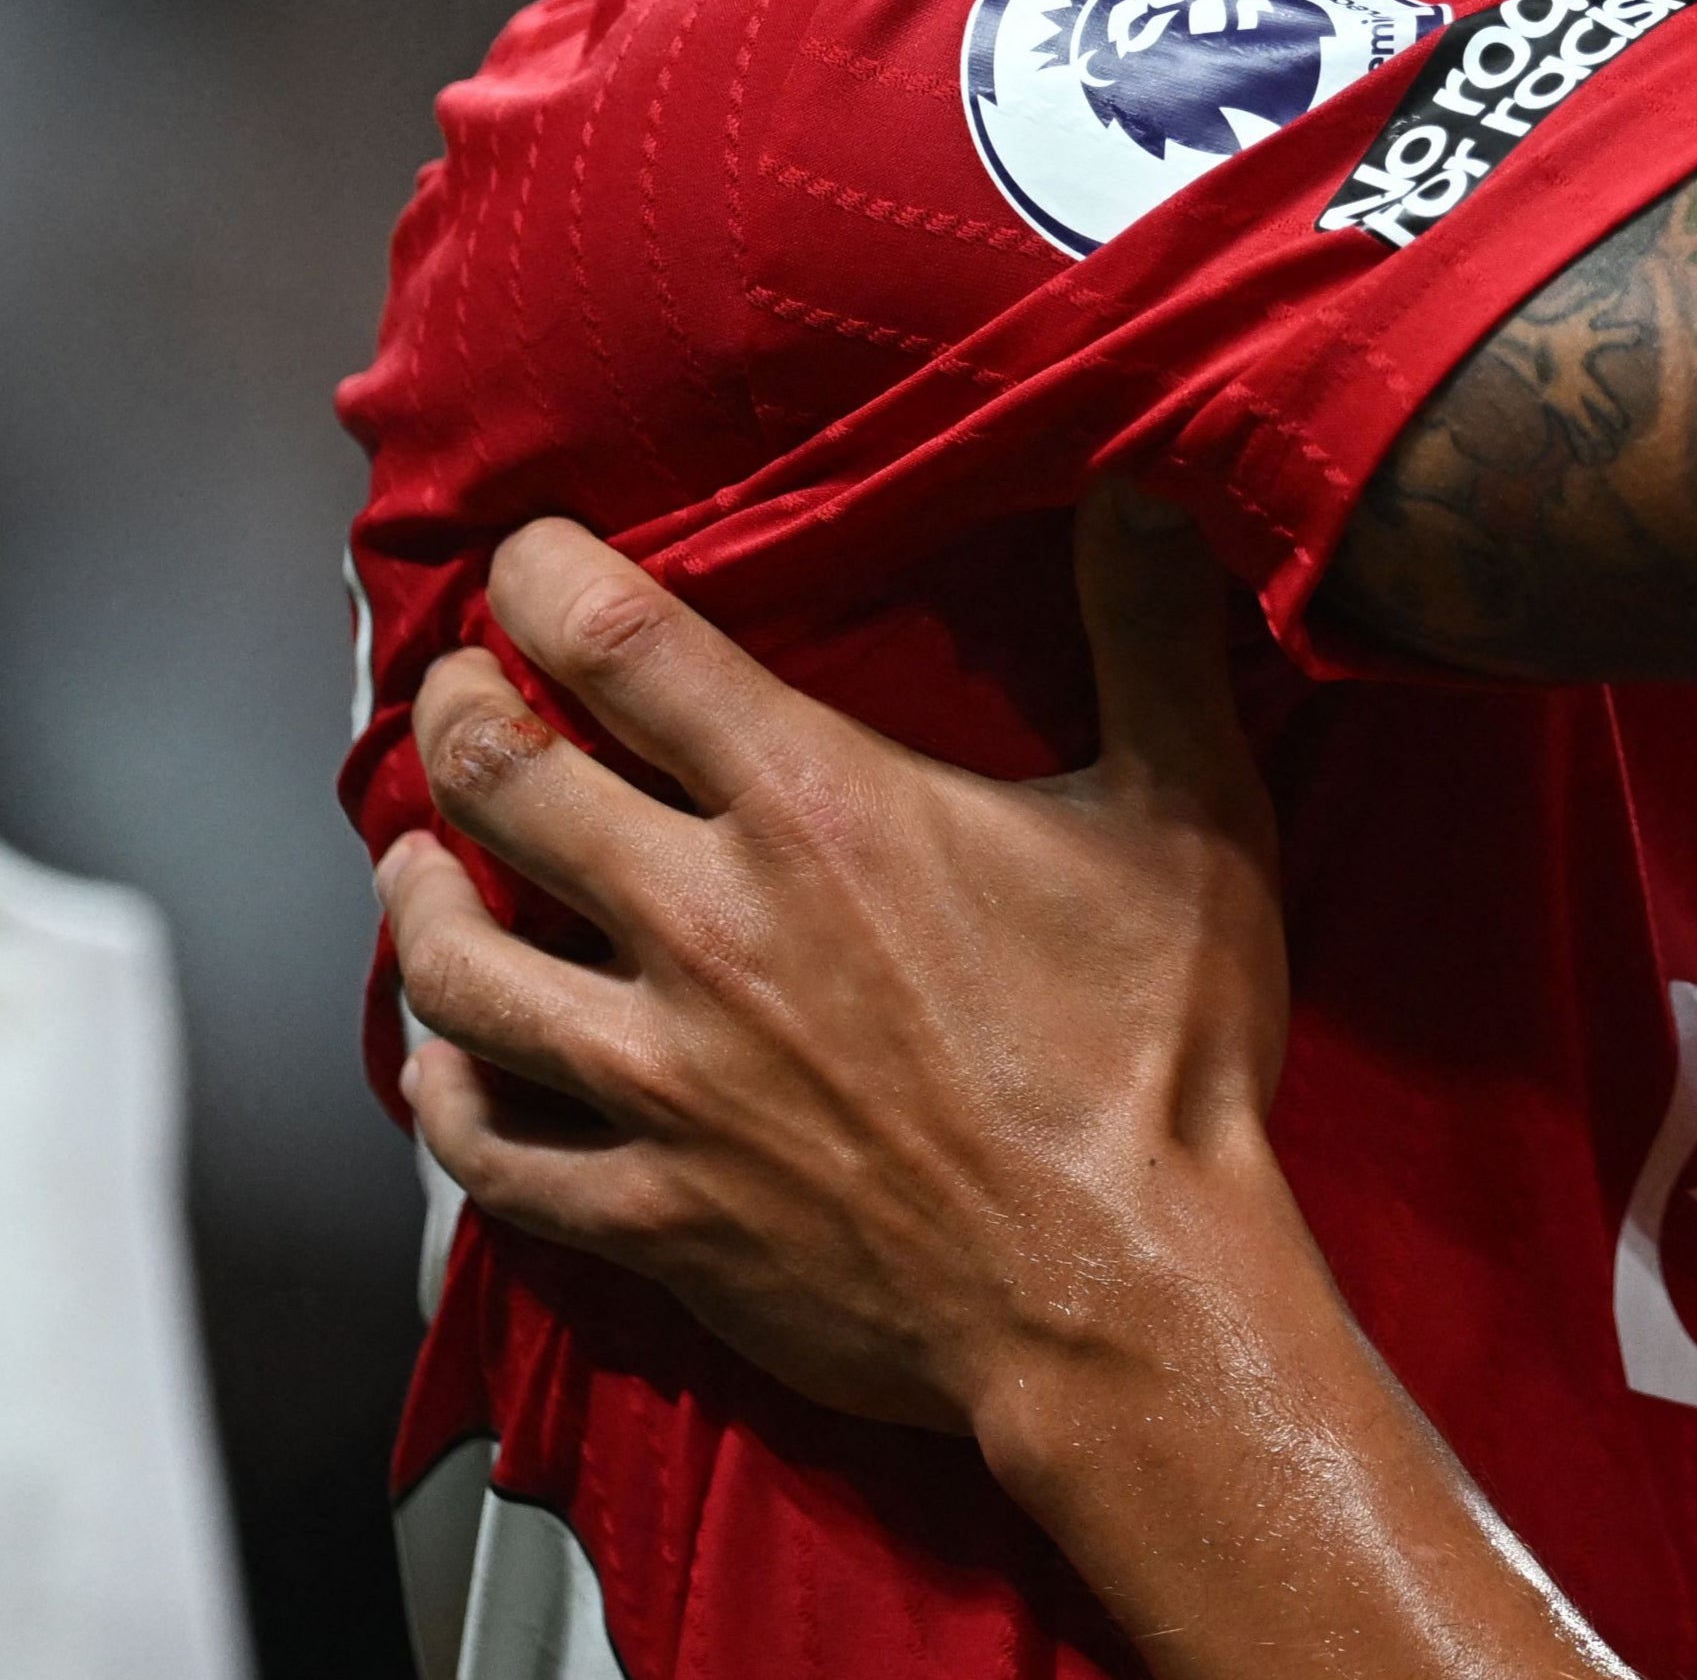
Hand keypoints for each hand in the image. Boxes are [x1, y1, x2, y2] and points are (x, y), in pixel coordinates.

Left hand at [380, 489, 1288, 1439]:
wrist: (1120, 1294)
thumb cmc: (1155, 1060)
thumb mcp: (1189, 812)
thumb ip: (1153, 635)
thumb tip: (1148, 491)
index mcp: (819, 811)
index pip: (620, 645)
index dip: (543, 577)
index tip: (528, 557)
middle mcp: (708, 929)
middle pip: (501, 782)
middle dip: (459, 710)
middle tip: (461, 687)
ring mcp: (662, 1081)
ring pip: (457, 964)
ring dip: (417, 891)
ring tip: (417, 854)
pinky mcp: (651, 1210)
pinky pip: (486, 1149)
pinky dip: (443, 1093)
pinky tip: (445, 1063)